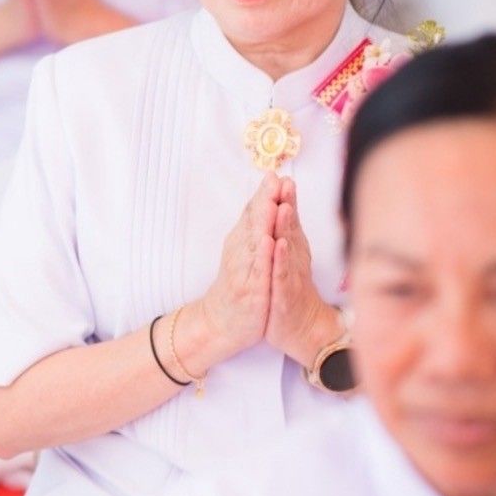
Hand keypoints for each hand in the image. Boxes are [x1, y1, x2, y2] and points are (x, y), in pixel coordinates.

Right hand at [193, 174, 280, 364]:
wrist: (222, 323)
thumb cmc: (238, 285)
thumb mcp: (246, 254)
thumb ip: (254, 227)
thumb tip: (264, 200)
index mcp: (241, 242)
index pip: (252, 213)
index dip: (263, 193)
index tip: (274, 173)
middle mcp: (240, 253)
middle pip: (253, 222)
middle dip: (264, 200)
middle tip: (273, 179)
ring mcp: (244, 271)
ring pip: (255, 243)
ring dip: (264, 222)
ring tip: (273, 203)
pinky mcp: (250, 291)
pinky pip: (258, 272)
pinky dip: (264, 256)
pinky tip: (271, 243)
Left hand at [263, 179, 341, 366]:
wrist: (303, 329)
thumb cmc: (292, 290)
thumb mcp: (288, 258)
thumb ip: (287, 231)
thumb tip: (283, 203)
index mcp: (291, 249)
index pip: (287, 219)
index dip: (284, 197)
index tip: (278, 175)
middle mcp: (294, 258)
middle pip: (289, 227)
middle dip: (286, 203)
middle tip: (282, 181)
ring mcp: (291, 276)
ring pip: (288, 248)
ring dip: (286, 227)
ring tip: (282, 207)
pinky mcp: (285, 295)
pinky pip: (283, 276)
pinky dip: (281, 261)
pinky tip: (278, 247)